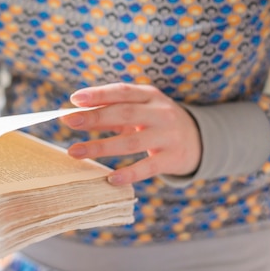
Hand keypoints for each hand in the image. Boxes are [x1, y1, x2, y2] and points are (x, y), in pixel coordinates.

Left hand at [60, 83, 201, 185]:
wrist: (200, 139)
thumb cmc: (156, 121)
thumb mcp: (140, 109)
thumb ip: (111, 111)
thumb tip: (75, 115)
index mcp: (150, 95)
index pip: (122, 91)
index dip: (99, 94)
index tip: (74, 99)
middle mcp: (160, 113)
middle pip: (124, 114)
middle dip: (94, 117)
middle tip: (69, 121)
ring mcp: (168, 136)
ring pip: (131, 141)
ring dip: (101, 147)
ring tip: (75, 152)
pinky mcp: (173, 158)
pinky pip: (148, 167)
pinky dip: (129, 173)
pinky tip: (111, 179)